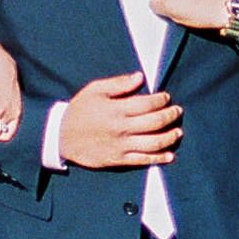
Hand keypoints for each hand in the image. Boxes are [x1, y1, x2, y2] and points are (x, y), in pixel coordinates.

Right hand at [54, 71, 180, 170]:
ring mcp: (121, 146)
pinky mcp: (118, 159)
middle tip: (177, 111)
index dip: (162, 100)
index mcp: (117, 109)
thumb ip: (118, 84)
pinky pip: (143, 160)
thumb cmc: (78, 111)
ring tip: (178, 132)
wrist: (60, 137)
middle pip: (155, 122)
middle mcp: (122, 128)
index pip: (148, 103)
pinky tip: (169, 155)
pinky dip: (159, 158)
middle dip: (171, 115)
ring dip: (170, 137)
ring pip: (154, 142)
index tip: (166, 97)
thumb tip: (139, 78)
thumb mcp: (94, 90)